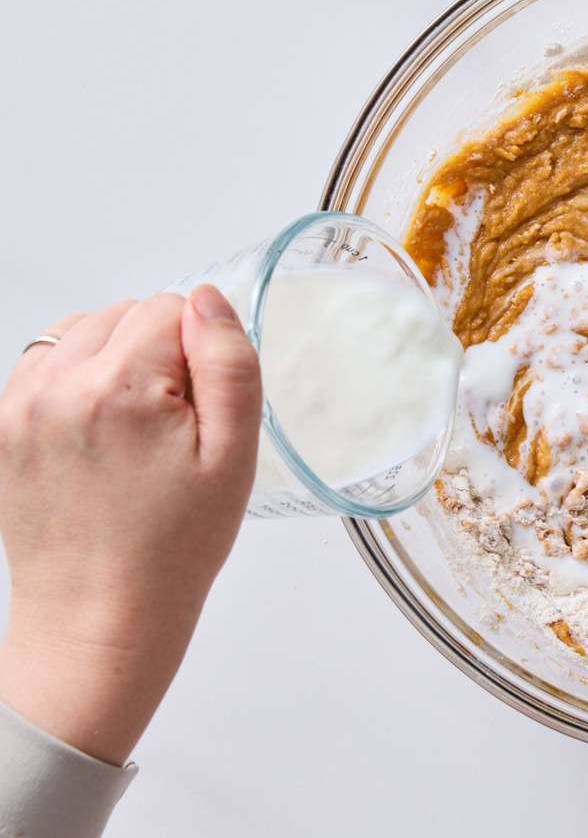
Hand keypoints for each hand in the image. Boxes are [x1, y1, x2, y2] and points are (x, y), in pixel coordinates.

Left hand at [0, 287, 260, 764]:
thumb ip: (229, 364)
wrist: (99, 616)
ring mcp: (18, 405)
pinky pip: (45, 361)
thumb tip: (208, 301)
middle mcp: (56, 387)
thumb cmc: (171, 548)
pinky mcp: (0, 425)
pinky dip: (77, 379)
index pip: (171, 307)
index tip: (197, 415)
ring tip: (132, 431)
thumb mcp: (234, 457)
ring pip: (82, 330)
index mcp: (119, 389)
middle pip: (124, 312)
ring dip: (114, 362)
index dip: (199, 356)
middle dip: (156, 354)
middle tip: (169, 430)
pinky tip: (99, 433)